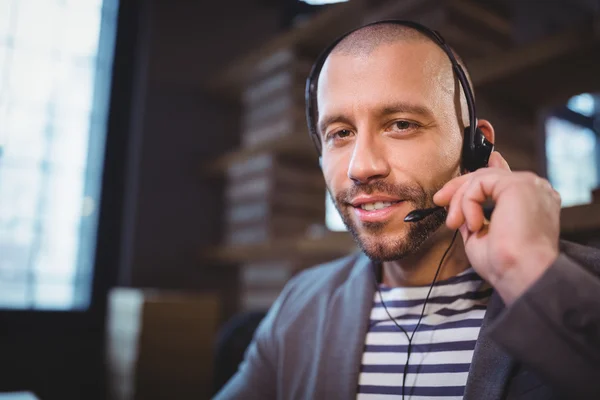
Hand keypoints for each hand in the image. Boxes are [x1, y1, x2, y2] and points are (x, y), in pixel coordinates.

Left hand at [433, 152, 560, 304]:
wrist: (522, 273)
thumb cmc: (506, 263)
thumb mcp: (482, 235)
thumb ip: (474, 215)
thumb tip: (457, 204)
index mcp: (533, 201)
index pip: (502, 178)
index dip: (476, 178)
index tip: (450, 190)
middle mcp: (535, 189)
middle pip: (487, 175)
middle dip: (458, 188)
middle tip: (439, 202)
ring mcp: (529, 184)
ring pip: (481, 178)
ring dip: (460, 200)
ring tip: (455, 224)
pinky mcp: (518, 183)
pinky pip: (480, 182)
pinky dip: (468, 202)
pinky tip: (473, 225)